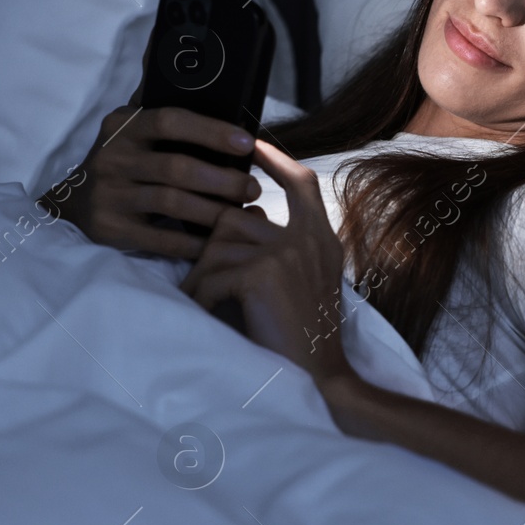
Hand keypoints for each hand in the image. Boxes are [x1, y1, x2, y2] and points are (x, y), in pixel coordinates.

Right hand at [38, 45, 260, 260]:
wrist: (74, 202)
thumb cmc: (122, 157)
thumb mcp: (131, 122)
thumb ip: (154, 90)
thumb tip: (165, 38)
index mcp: (123, 126)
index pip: (169, 120)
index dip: (211, 131)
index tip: (246, 142)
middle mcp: (113, 158)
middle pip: (177, 168)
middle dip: (222, 179)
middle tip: (251, 186)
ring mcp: (109, 195)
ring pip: (172, 204)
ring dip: (214, 210)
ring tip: (241, 209)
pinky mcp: (111, 229)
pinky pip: (161, 240)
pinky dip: (193, 242)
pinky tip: (218, 241)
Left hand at [178, 140, 356, 384]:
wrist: (322, 379)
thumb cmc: (307, 338)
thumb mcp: (309, 282)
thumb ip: (287, 247)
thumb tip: (248, 214)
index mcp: (322, 237)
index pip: (300, 181)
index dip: (274, 159)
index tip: (253, 145)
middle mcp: (307, 238)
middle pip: (238, 216)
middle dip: (214, 248)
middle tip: (208, 280)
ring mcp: (285, 253)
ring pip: (218, 245)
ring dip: (203, 276)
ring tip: (205, 302)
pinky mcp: (261, 274)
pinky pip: (211, 275)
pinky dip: (203, 299)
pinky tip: (209, 315)